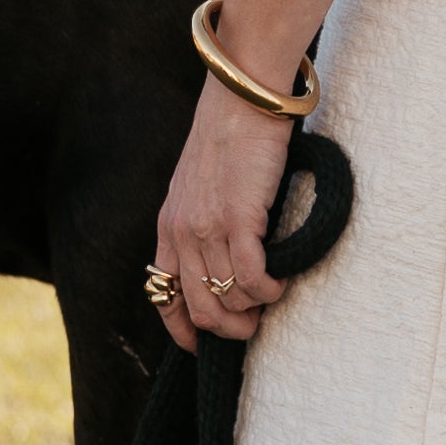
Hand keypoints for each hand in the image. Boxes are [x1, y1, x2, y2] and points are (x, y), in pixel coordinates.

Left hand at [149, 75, 296, 346]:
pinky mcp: (238, 219)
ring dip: (254, 308)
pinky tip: (281, 280)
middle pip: (200, 308)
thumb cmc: (230, 135)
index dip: (181, 329)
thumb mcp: (199, 185)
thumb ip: (201, 222)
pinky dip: (269, 289)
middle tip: (255, 325)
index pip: (164, 295)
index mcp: (169, 226)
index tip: (200, 346)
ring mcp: (208, 228)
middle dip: (229, 329)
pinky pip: (252, 278)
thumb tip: (223, 259)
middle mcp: (182, 232)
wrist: (243, 98)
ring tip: (273, 293)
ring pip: (228, 298)